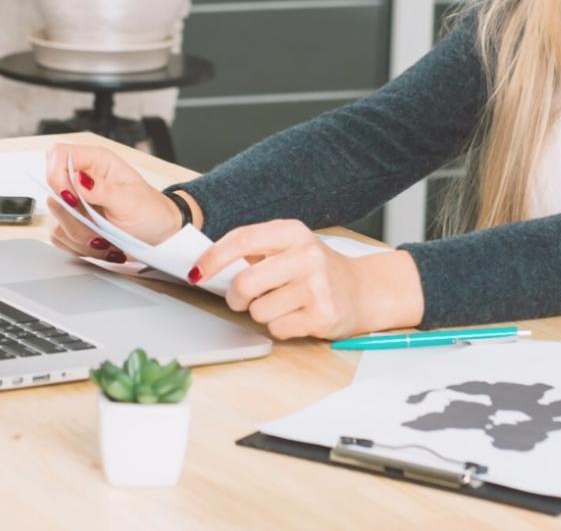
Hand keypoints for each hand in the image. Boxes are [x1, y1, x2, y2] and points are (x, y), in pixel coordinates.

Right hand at [44, 143, 182, 264]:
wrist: (158, 234)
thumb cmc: (151, 212)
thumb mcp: (130, 201)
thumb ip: (102, 191)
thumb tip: (77, 179)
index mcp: (97, 162)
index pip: (58, 155)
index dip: (57, 176)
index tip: (72, 200)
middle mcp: (82, 179)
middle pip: (52, 193)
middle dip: (75, 218)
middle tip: (100, 227)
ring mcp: (76, 202)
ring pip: (55, 221)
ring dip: (80, 237)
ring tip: (105, 239)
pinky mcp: (73, 222)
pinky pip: (60, 237)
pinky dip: (79, 247)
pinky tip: (100, 245)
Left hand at [188, 220, 425, 340]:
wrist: (364, 291)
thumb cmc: (316, 269)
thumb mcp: (290, 247)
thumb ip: (255, 250)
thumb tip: (207, 263)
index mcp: (293, 232)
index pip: (242, 240)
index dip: (213, 258)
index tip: (196, 272)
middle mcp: (307, 255)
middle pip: (244, 282)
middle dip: (236, 297)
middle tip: (243, 298)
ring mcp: (316, 286)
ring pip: (259, 311)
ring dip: (263, 313)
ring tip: (284, 304)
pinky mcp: (322, 315)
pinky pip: (277, 328)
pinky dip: (280, 327)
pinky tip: (297, 316)